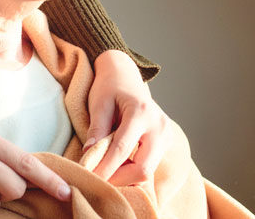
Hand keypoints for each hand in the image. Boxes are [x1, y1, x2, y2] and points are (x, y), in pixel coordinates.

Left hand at [84, 49, 168, 184]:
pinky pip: (150, 166)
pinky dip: (132, 173)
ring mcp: (166, 135)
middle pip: (143, 169)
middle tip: (97, 180)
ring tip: (105, 171)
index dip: (104, 169)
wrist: (125, 75)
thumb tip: (90, 158)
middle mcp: (159, 126)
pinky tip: (117, 167)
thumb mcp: (99, 104)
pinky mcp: (165, 142)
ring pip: (148, 171)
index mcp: (142, 113)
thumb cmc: (110, 87)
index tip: (88, 179)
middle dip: (119, 179)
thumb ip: (96, 130)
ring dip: (125, 178)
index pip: (122, 150)